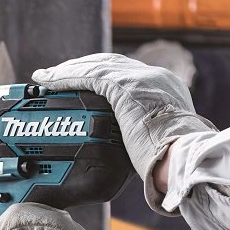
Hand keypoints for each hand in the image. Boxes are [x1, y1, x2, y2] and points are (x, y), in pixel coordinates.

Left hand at [30, 53, 214, 212]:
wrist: (184, 157)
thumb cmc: (176, 162)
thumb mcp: (161, 146)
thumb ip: (147, 144)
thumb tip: (140, 165)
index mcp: (167, 90)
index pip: (129, 74)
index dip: (103, 76)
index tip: (86, 85)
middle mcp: (155, 77)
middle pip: (110, 63)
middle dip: (82, 68)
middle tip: (58, 75)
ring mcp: (141, 79)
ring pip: (96, 66)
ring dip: (68, 70)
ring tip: (45, 76)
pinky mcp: (125, 86)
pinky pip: (87, 76)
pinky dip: (65, 77)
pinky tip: (48, 80)